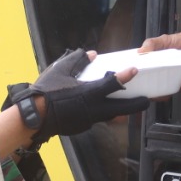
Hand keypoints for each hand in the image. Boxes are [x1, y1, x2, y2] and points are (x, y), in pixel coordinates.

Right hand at [7, 49, 148, 145]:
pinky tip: (98, 106)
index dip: (125, 76)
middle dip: (136, 105)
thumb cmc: (45, 92)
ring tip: (126, 102)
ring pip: (110, 115)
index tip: (135, 70)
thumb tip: (91, 54)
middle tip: (146, 100)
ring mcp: (89, 120)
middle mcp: (93, 108)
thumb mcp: (60, 70)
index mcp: (89, 93)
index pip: (112, 84)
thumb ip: (77, 61)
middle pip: (122, 108)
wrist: (34, 117)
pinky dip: (101, 112)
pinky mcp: (83, 126)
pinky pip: (96, 118)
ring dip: (119, 109)